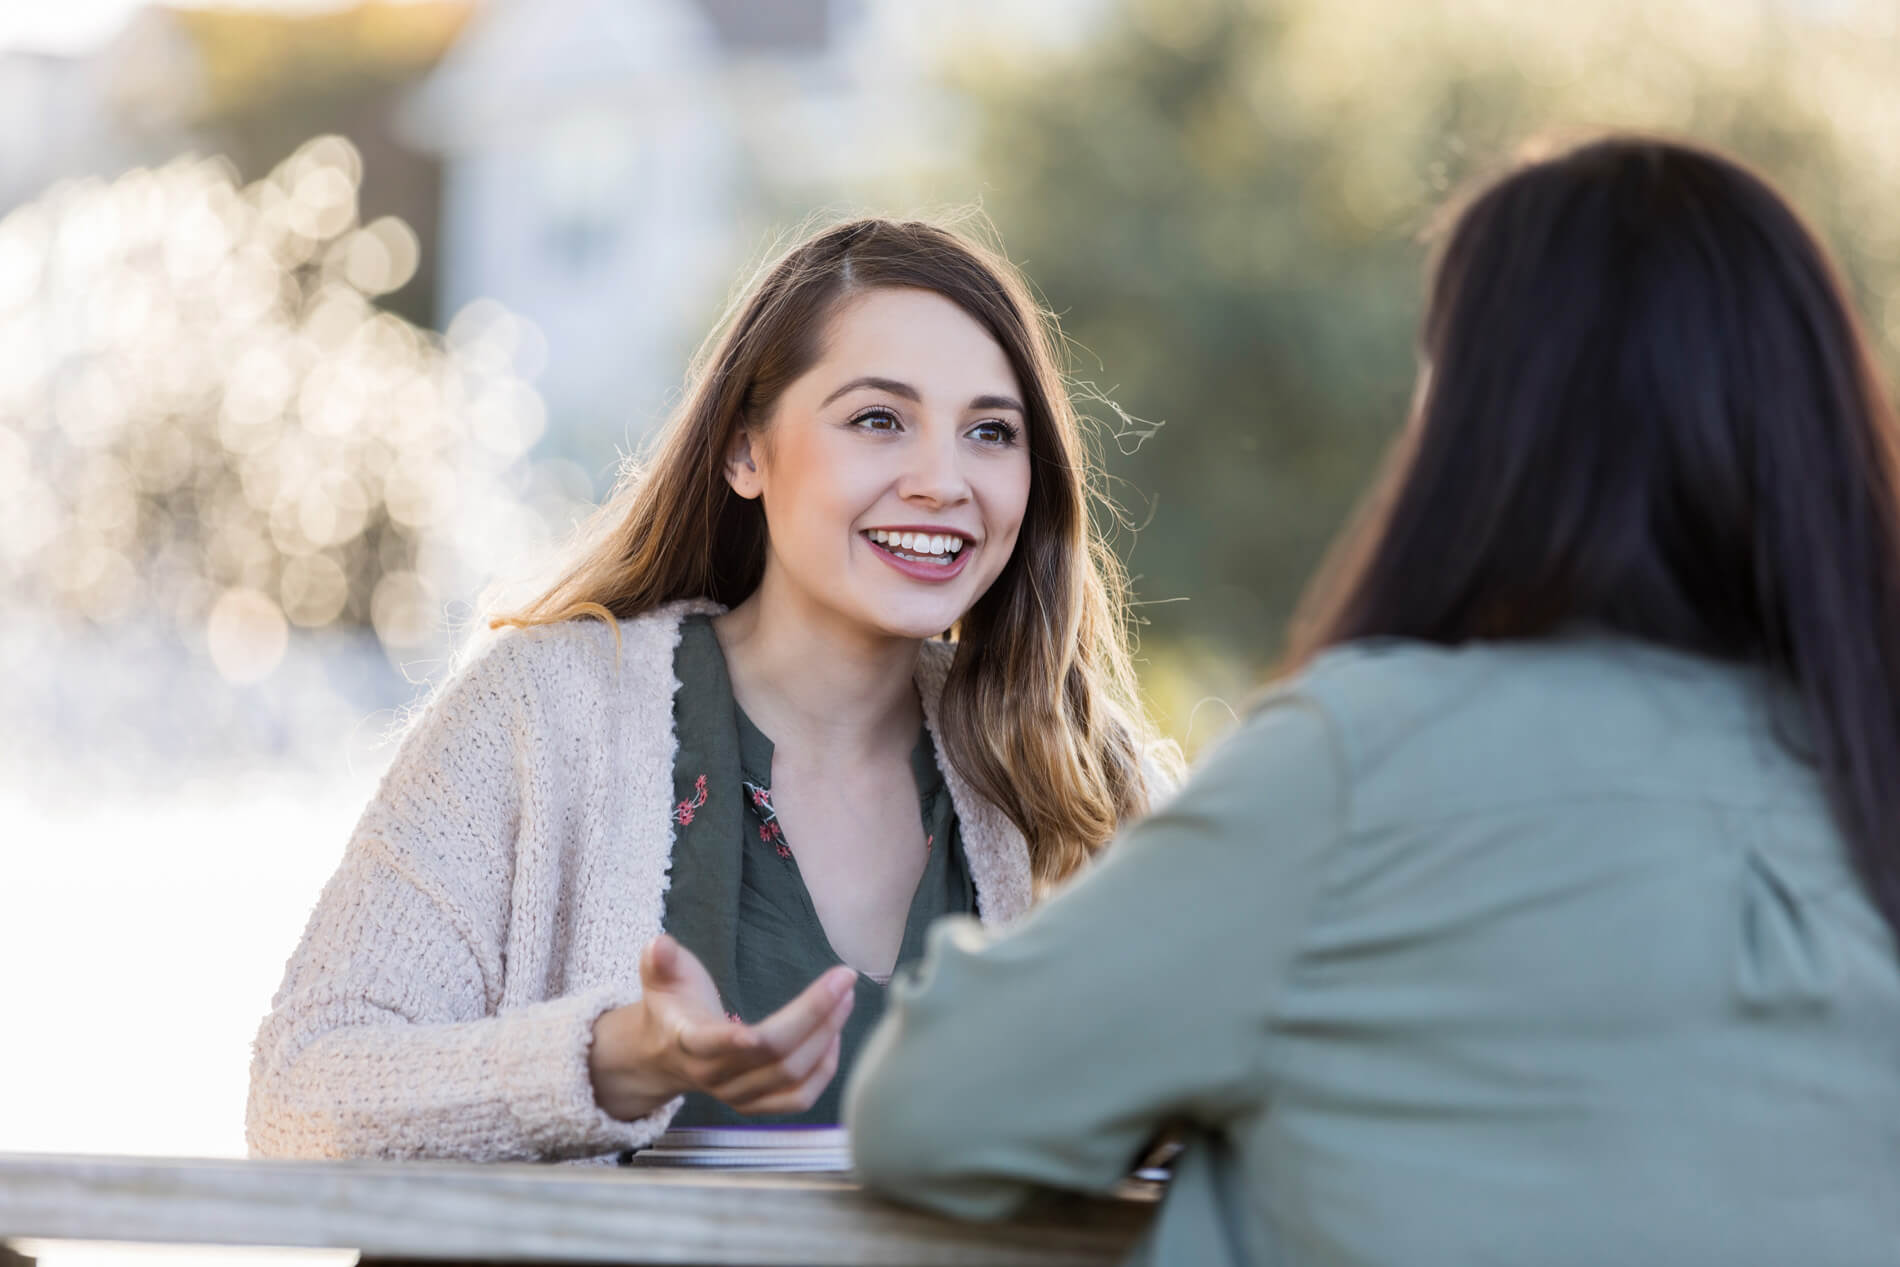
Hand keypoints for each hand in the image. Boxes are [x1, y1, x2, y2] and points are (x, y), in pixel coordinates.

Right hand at [589, 934, 856, 1119]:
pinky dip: (823, 1070)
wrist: (664, 1053)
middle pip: (772, 1054)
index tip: (766, 1022)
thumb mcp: (660, 976)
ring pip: (791, 1077)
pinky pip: (798, 1099)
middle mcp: (714, 1074)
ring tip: (846, 997)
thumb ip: (660, 959)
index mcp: (688, 1041)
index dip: (738, 1037)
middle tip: (844, 978)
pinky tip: (834, 1036)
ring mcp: (736, 1095)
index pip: (715, 1043)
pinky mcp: (756, 1105)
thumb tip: (660, 944)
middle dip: (815, 1014)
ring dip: (827, 1036)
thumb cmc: (672, 1005)